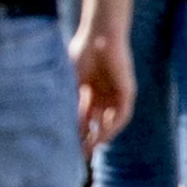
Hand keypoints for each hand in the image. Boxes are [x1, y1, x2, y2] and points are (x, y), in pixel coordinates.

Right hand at [72, 27, 135, 150]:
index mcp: (90, 90)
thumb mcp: (73, 81)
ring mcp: (116, 93)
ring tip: (91, 147)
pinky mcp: (127, 92)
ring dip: (101, 136)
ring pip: (111, 122)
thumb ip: (71, 101)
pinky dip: (113, 127)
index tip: (67, 144)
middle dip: (89, 137)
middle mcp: (104, 94)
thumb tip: (59, 122)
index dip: (76, 130)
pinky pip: (122, 115)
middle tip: (80, 152)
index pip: (84, 116)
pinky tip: (103, 135)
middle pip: (97, 122)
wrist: (100, 34)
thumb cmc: (84, 51)